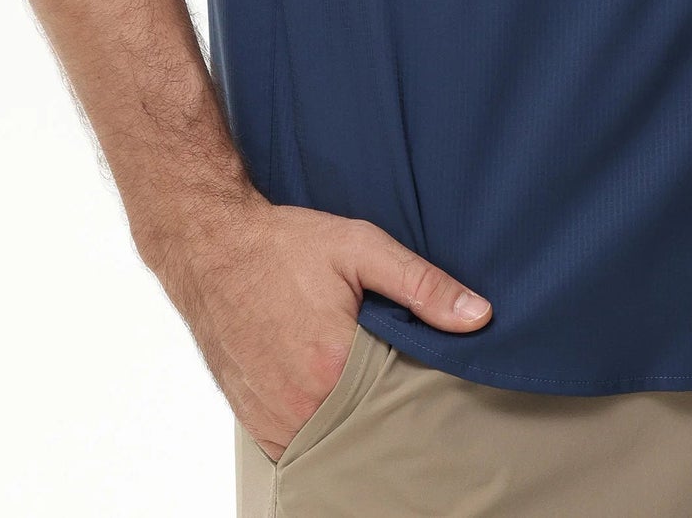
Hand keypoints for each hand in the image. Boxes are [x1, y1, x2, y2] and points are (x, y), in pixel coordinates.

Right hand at [146, 193, 491, 462]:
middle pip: (370, 427)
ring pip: (334, 442)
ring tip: (365, 381)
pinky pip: (299, 446)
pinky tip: (333, 397)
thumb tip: (478, 316)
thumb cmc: (282, 245)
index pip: (404, 403)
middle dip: (389, 406)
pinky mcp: (255, 422)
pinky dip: (320, 428)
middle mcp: (301, 406)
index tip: (433, 372)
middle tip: (395, 368)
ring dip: (353, 420)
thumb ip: (423, 286)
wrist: (212, 246)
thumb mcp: (361, 248)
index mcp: (335, 368)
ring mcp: (274, 420)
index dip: (423, 387)